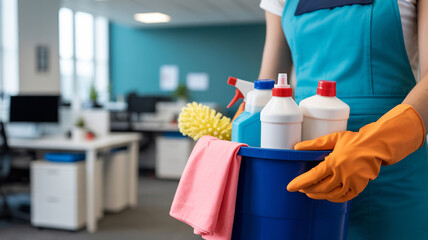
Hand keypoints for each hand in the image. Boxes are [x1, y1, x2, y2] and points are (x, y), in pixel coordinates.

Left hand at [287, 104, 424, 201]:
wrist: (377, 146)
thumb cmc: (354, 140)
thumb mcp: (334, 138)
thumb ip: (315, 144)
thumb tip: (297, 147)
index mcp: (334, 162)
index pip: (313, 176)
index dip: (300, 182)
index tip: (290, 187)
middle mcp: (342, 174)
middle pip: (320, 187)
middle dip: (307, 189)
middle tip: (300, 187)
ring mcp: (351, 182)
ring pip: (330, 194)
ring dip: (318, 195)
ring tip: (309, 192)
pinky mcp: (358, 187)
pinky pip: (343, 197)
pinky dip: (332, 198)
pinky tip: (326, 195)